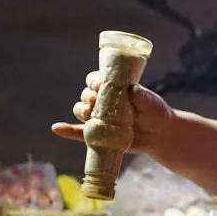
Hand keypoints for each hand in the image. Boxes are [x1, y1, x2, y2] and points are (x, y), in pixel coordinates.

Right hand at [52, 71, 173, 154]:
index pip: (95, 81)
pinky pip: (79, 133)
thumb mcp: (152, 102)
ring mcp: (99, 118)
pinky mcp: (98, 134)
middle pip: (86, 96)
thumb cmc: (155, 112)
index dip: (93, 81)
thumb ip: (143, 96)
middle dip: (87, 97)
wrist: (159, 134)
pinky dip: (67, 131)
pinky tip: (57, 129)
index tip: (98, 84)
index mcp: (112, 88)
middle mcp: (102, 101)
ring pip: (81, 111)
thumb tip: (132, 90)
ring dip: (80, 111)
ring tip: (88, 114)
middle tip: (94, 101)